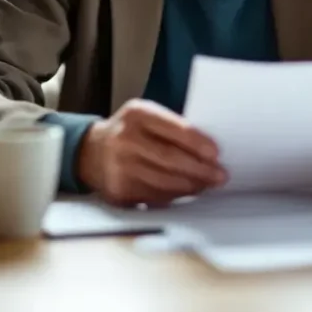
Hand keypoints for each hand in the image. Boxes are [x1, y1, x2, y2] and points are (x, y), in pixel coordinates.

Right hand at [76, 99, 227, 206]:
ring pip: (165, 182)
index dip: (198, 143)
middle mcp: (125, 139)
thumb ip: (172, 128)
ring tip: (207, 184)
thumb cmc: (129, 132)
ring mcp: (120, 167)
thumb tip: (208, 151)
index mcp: (137, 114)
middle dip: (200, 169)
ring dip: (192, 185)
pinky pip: (155, 196)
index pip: (174, 129)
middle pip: (171, 159)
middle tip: (220, 175)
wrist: (92, 152)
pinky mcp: (119, 191)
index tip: (216, 153)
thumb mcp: (146, 117)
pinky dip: (175, 195)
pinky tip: (187, 190)